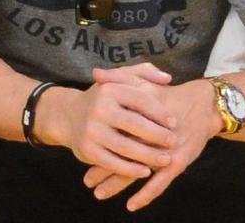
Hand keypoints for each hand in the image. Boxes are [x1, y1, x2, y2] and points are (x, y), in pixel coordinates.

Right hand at [46, 66, 178, 183]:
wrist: (69, 116)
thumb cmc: (105, 98)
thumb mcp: (121, 78)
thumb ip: (145, 72)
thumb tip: (168, 79)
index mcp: (111, 89)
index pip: (141, 100)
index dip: (160, 112)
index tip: (174, 122)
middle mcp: (99, 109)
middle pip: (135, 124)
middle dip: (157, 135)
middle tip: (173, 141)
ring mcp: (92, 131)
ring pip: (125, 147)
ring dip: (148, 155)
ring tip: (165, 159)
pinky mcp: (87, 151)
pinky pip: (113, 163)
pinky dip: (130, 169)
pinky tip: (145, 171)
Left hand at [84, 75, 221, 211]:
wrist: (203, 106)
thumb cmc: (169, 96)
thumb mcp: (145, 84)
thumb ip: (119, 77)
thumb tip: (95, 73)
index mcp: (140, 116)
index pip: (115, 131)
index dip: (98, 142)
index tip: (80, 150)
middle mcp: (151, 135)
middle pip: (122, 154)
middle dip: (103, 169)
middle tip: (87, 181)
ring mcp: (165, 151)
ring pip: (137, 171)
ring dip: (117, 184)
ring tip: (99, 194)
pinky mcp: (178, 163)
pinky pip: (159, 183)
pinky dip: (145, 195)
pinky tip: (131, 205)